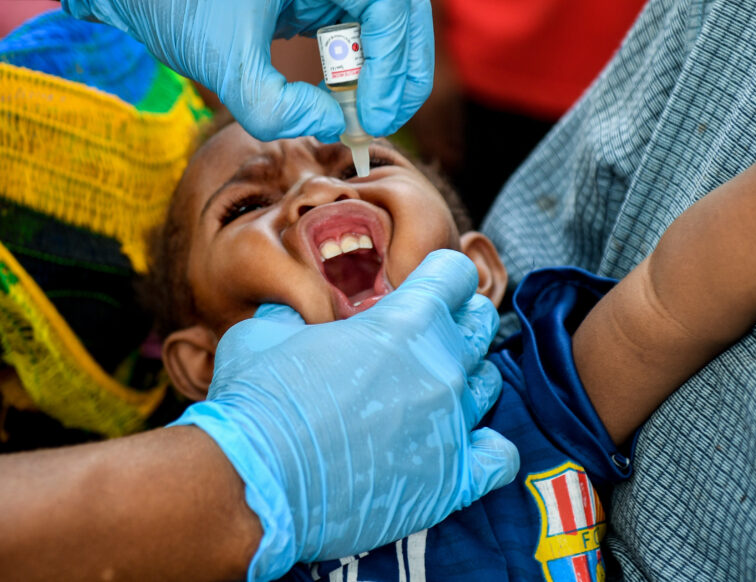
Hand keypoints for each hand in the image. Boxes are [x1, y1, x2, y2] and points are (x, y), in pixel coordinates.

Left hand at [61, 0, 432, 141]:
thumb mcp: (222, 67)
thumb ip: (280, 109)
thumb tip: (337, 124)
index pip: (388, 0)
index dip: (392, 66)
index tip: (372, 119)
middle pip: (404, 4)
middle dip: (400, 72)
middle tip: (381, 125)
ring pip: (390, 14)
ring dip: (385, 69)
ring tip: (362, 117)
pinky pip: (362, 18)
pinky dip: (361, 60)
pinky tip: (345, 96)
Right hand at [172, 250, 518, 580]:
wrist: (254, 482)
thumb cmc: (256, 400)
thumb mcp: (264, 331)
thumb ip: (294, 313)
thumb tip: (293, 310)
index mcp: (404, 321)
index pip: (454, 273)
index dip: (439, 275)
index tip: (423, 287)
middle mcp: (441, 367)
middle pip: (482, 325)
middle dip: (460, 321)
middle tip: (429, 335)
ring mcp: (452, 425)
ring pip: (489, 385)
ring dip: (467, 380)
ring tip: (434, 391)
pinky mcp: (453, 480)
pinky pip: (501, 457)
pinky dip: (488, 449)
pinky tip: (463, 446)